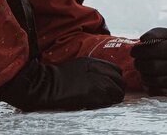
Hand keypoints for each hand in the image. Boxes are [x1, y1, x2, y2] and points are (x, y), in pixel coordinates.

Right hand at [0, 57, 124, 110]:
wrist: (45, 84)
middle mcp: (99, 71)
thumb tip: (100, 76)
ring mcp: (98, 83)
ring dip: (114, 97)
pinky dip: (107, 104)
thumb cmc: (57, 77)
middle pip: (121, 81)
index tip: (114, 84)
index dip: (117, 79)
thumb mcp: (77, 65)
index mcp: (94, 62)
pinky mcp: (94, 95)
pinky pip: (108, 101)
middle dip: (119, 89)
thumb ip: (91, 68)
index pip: (117, 70)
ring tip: (107, 101)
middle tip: (113, 95)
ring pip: (118, 92)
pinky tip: (99, 105)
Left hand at [131, 27, 166, 95]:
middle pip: (154, 66)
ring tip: (143, 70)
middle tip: (137, 61)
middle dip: (140, 63)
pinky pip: (157, 91)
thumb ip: (156, 34)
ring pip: (154, 80)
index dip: (141, 50)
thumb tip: (144, 40)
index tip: (134, 51)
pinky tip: (149, 79)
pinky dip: (148, 86)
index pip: (158, 49)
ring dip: (143, 75)